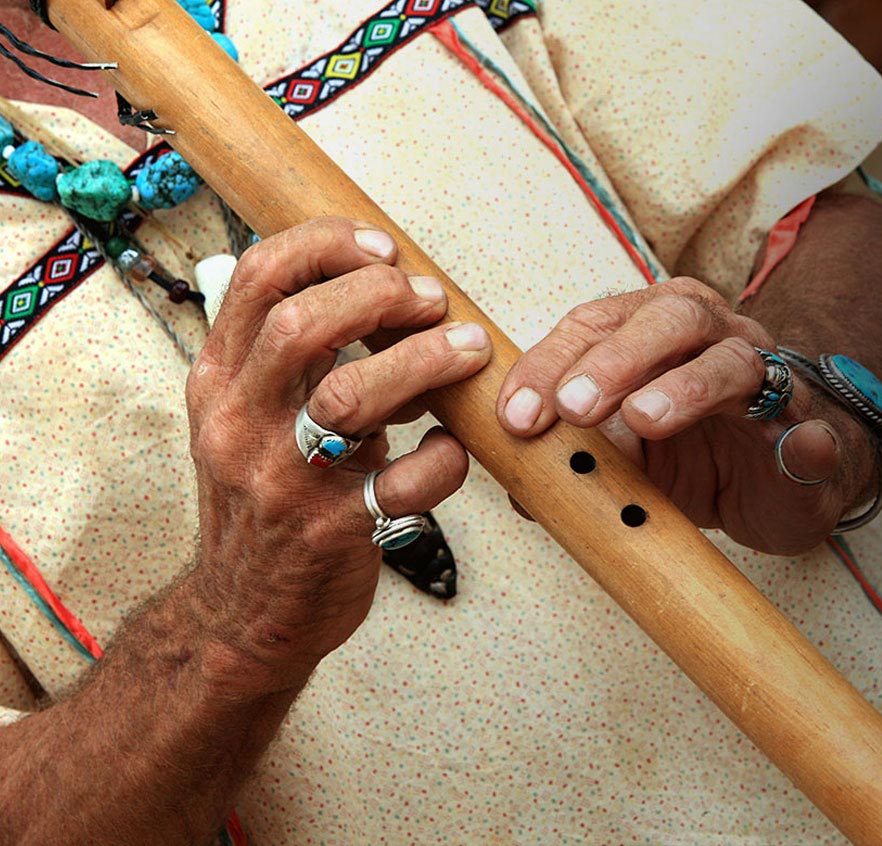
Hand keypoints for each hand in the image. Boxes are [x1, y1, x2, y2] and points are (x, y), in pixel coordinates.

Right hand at [185, 217, 491, 689]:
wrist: (244, 615)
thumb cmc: (264, 505)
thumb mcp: (248, 419)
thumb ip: (289, 356)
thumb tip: (373, 285)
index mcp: (219, 384)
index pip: (258, 279)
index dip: (327, 246)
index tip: (382, 248)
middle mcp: (241, 426)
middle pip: (302, 324)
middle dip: (381, 294)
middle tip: (432, 299)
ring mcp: (285, 482)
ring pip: (352, 396)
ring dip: (425, 360)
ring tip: (467, 350)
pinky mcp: (335, 533)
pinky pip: (407, 481)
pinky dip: (447, 455)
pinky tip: (454, 446)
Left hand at [496, 277, 872, 554]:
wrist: (789, 478)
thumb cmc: (699, 450)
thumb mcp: (629, 453)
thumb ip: (580, 455)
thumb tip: (521, 485)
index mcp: (660, 330)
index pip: (597, 325)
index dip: (552, 364)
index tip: (516, 416)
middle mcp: (716, 338)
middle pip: (668, 319)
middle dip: (614, 360)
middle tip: (573, 406)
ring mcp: (770, 382)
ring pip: (732, 363)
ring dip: (688, 387)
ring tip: (648, 419)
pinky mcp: (814, 437)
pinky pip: (815, 434)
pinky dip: (807, 441)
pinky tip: (798, 449)